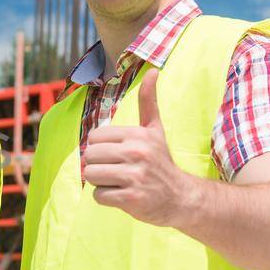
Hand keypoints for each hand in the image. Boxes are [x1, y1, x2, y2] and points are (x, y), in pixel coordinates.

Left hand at [82, 69, 186, 225]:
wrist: (180, 197)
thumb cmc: (161, 161)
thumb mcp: (155, 130)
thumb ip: (148, 101)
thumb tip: (153, 70)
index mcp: (137, 135)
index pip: (93, 138)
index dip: (100, 148)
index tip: (118, 155)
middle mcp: (136, 153)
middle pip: (89, 157)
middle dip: (98, 166)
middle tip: (117, 171)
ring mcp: (134, 177)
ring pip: (91, 175)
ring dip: (101, 182)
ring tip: (120, 182)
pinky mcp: (131, 199)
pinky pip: (98, 196)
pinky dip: (106, 198)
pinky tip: (123, 195)